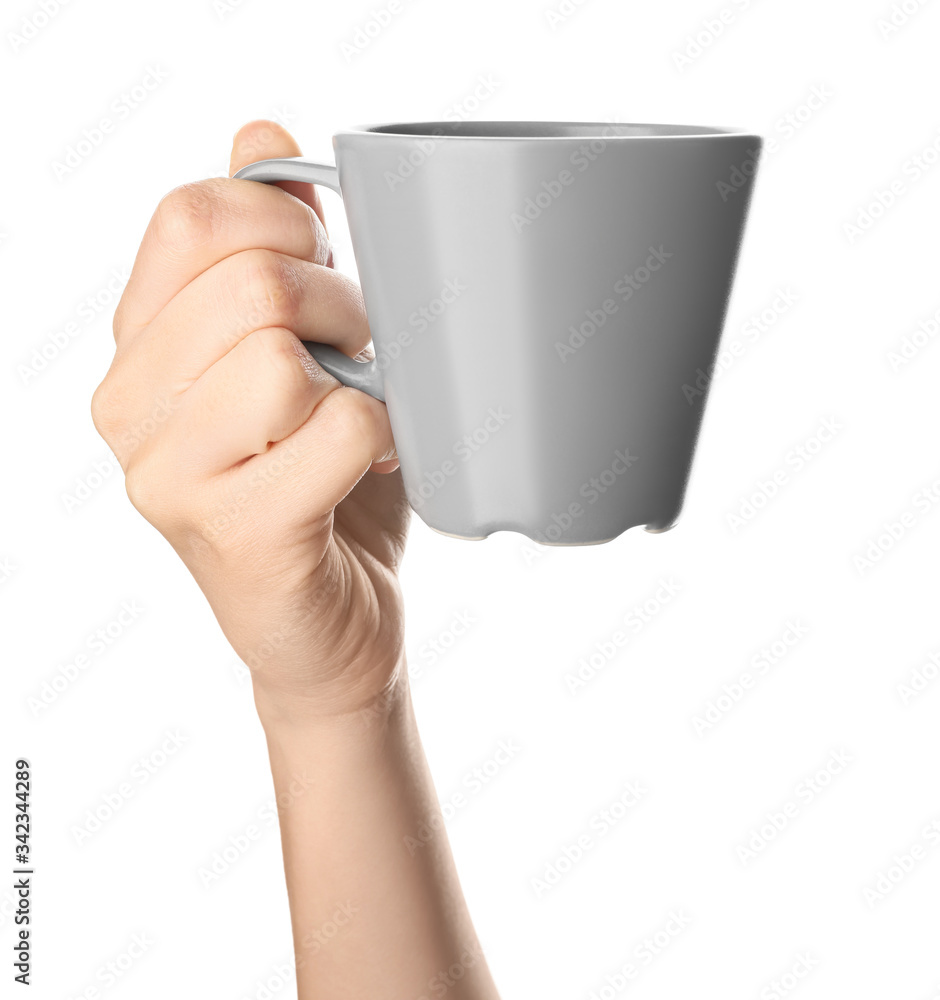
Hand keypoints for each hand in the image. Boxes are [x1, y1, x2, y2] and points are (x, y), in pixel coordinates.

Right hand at [92, 121, 408, 722]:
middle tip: (364, 354)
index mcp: (138, 348)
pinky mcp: (233, 533)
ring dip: (359, 376)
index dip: (286, 219)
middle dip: (344, 304)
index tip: (329, 261)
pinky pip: (335, 432)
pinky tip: (370, 467)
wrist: (336, 622)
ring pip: (283, 358)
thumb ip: (272, 248)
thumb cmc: (324, 485)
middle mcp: (129, 409)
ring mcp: (168, 477)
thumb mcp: (297, 354)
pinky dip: (380, 439)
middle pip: (250, 284)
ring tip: (362, 415)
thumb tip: (261, 134)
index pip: (191, 218)